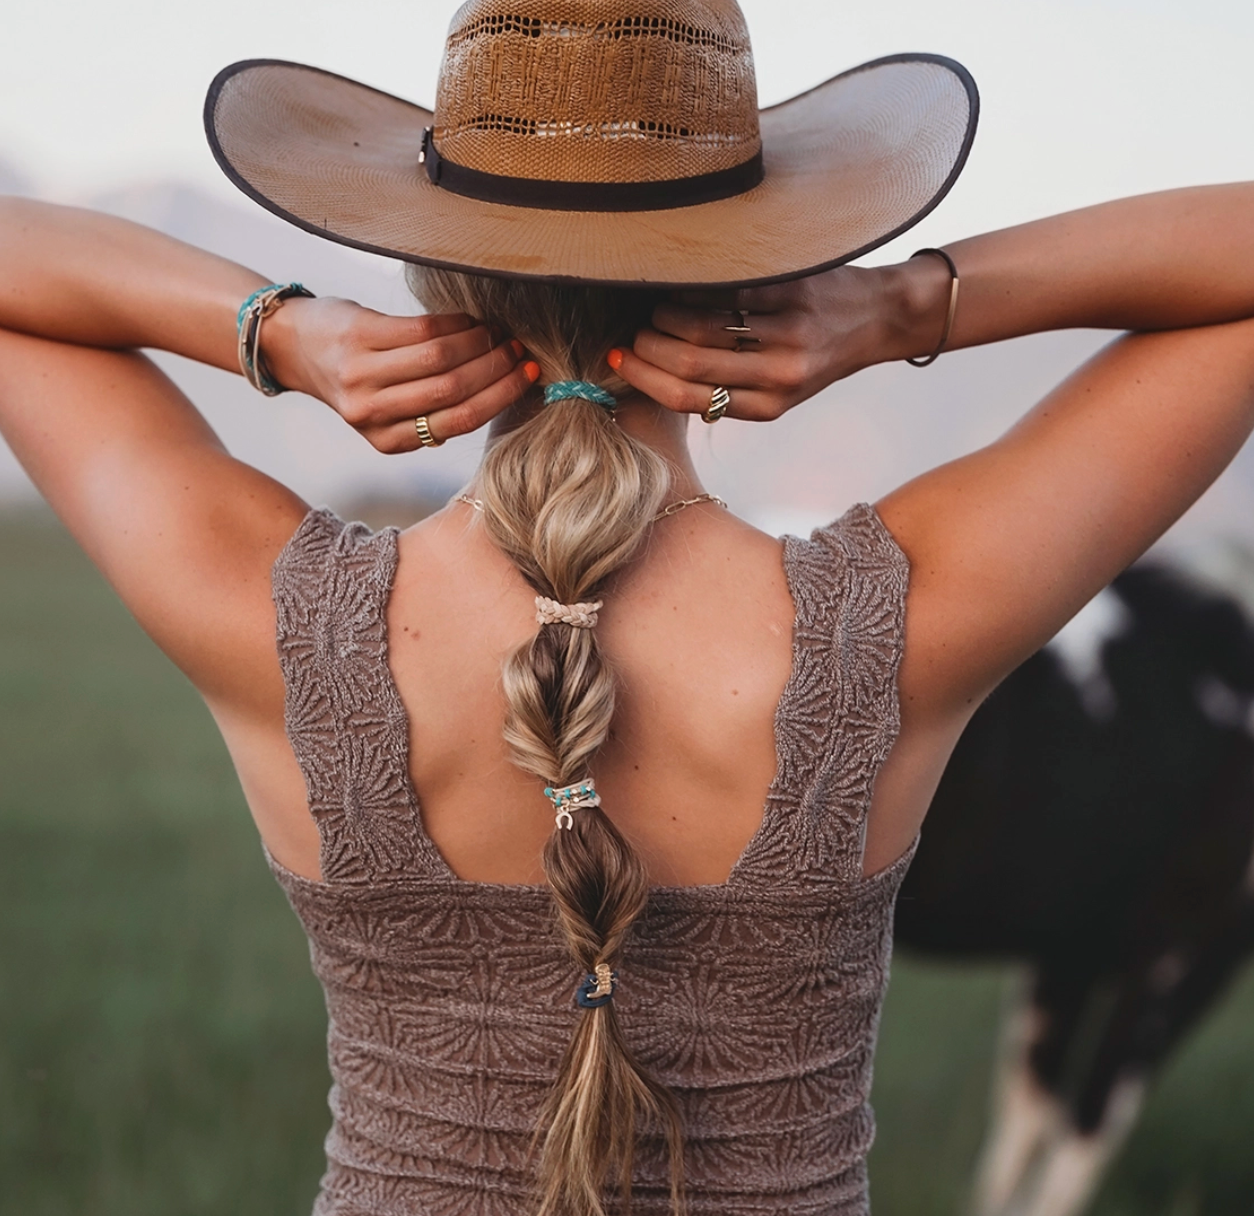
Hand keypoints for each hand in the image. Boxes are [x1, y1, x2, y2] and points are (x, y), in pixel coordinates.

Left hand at [262, 297, 535, 450]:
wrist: (294, 346)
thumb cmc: (354, 379)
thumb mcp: (388, 413)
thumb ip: (431, 415)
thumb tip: (498, 392)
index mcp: (387, 441)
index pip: (457, 422)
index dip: (499, 397)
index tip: (527, 376)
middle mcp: (372, 412)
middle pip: (453, 392)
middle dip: (496, 370)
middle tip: (520, 352)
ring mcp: (362, 374)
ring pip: (440, 360)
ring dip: (480, 344)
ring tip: (499, 334)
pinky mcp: (359, 336)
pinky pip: (421, 330)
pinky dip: (455, 324)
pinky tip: (470, 321)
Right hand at [609, 259, 948, 420]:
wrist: (876, 317)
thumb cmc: (816, 354)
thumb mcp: (779, 392)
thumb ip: (729, 391)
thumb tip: (657, 377)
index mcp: (769, 406)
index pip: (688, 398)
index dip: (644, 379)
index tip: (619, 361)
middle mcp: (780, 374)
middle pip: (688, 361)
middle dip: (647, 345)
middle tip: (633, 332)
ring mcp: (788, 330)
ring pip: (701, 323)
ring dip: (664, 313)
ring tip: (656, 309)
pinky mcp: (793, 291)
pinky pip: (726, 289)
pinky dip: (693, 286)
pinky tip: (682, 284)